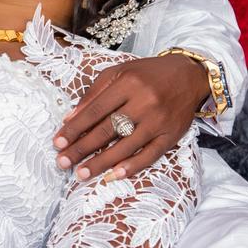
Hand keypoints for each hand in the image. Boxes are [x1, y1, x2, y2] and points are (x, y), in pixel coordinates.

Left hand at [52, 55, 209, 180]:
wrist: (189, 75)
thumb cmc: (147, 74)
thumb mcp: (118, 72)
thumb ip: (94, 94)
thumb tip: (70, 118)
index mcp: (127, 83)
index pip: (95, 110)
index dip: (75, 128)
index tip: (58, 142)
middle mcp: (144, 102)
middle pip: (107, 129)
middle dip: (82, 148)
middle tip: (63, 163)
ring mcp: (158, 120)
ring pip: (126, 145)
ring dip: (101, 162)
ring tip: (81, 174)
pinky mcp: (172, 135)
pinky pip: (150, 154)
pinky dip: (132, 166)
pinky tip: (114, 175)